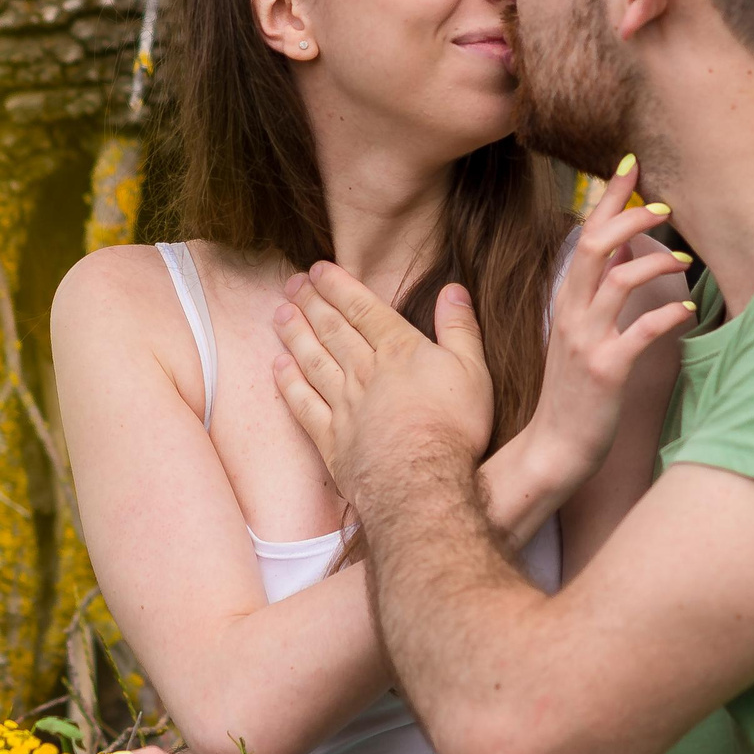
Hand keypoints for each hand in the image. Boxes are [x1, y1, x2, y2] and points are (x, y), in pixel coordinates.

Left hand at [269, 263, 491, 497]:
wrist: (420, 484)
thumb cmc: (453, 427)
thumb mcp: (473, 370)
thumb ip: (460, 328)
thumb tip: (453, 290)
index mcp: (398, 351)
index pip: (363, 309)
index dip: (339, 287)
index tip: (318, 270)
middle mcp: (364, 371)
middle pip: (332, 330)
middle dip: (311, 303)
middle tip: (292, 283)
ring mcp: (343, 405)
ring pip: (312, 361)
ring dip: (295, 335)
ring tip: (280, 314)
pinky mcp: (331, 440)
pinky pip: (303, 405)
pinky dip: (289, 384)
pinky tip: (279, 368)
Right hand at [526, 157, 696, 494]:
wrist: (554, 447)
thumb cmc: (574, 392)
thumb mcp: (579, 334)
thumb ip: (596, 293)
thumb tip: (623, 252)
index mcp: (568, 301)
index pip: (585, 235)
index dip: (607, 199)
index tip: (629, 166)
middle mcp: (573, 314)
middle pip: (596, 245)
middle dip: (630, 215)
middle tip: (663, 205)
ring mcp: (588, 341)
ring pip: (618, 280)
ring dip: (655, 261)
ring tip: (684, 259)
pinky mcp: (607, 370)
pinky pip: (641, 331)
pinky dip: (668, 315)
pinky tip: (688, 312)